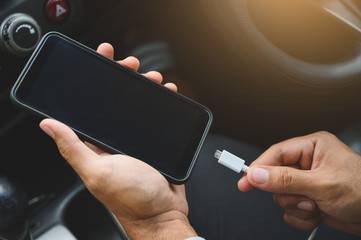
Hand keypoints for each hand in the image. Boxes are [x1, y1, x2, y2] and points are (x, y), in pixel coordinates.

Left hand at [39, 43, 195, 239]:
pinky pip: (155, 118)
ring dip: (144, 87)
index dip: (96, 79)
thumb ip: (73, 148)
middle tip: (132, 65)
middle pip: (116, 100)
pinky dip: (161, 103)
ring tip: (153, 77)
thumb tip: (48, 125)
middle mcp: (113, 140)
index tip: (103, 59)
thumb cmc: (132, 198)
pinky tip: (166, 95)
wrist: (163, 213)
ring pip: (137, 106)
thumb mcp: (98, 172)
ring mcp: (134, 141)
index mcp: (96, 144)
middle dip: (124, 76)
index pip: (91, 104)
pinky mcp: (152, 144)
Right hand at [238, 131, 360, 235]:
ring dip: (297, 207)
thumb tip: (257, 175)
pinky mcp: (309, 200)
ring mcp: (308, 183)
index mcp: (312, 147)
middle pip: (275, 178)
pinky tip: (319, 213)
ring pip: (281, 197)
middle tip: (305, 198)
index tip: (245, 181)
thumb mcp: (323, 184)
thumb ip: (286, 180)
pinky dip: (302, 217)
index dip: (259, 168)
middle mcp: (308, 163)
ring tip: (317, 206)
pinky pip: (290, 211)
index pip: (276, 154)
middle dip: (289, 194)